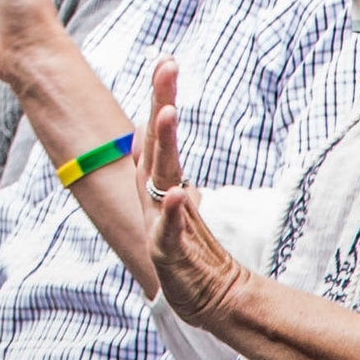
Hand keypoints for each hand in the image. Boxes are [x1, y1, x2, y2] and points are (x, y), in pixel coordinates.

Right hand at [140, 58, 251, 328]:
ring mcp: (159, 222)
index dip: (160, 97)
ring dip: (161, 146)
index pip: (158, 134)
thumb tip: (156, 130)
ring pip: (160, 177)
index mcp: (161, 182)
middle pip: (156, 144)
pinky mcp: (168, 252)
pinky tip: (178, 192)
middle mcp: (155, 197)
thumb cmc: (192, 250)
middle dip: (160, 103)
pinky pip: (170, 228)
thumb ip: (167, 165)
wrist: (205, 299)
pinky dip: (173, 210)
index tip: (166, 61)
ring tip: (166, 113)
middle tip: (166, 67)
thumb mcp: (181, 201)